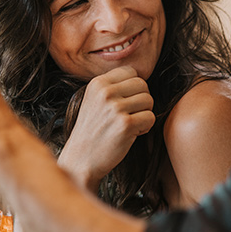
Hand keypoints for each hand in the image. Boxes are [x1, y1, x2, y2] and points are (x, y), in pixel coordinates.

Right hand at [58, 66, 154, 189]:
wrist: (80, 159)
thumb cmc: (92, 132)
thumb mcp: (94, 101)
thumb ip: (113, 87)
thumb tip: (141, 78)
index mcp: (97, 83)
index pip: (131, 71)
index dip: (133, 88)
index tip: (125, 102)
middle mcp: (105, 92)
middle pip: (143, 84)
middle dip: (142, 101)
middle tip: (131, 115)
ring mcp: (115, 108)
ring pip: (149, 101)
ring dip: (144, 114)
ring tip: (129, 125)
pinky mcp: (125, 125)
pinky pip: (150, 118)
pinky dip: (145, 128)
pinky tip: (131, 134)